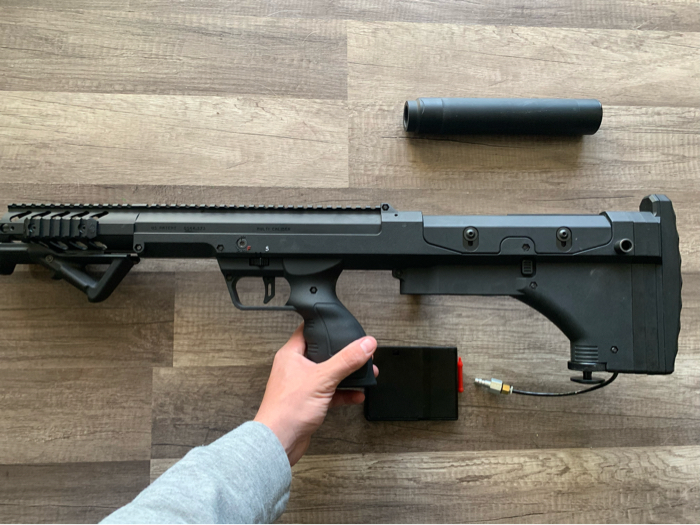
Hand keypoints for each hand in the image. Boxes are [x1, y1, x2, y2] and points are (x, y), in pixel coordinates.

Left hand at [254, 324, 377, 465]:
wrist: (280, 442)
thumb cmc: (287, 410)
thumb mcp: (322, 378)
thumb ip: (346, 360)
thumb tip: (365, 344)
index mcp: (291, 354)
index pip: (309, 331)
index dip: (325, 327)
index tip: (341, 325)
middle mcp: (295, 368)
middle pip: (323, 353)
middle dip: (344, 354)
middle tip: (361, 353)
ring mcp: (302, 385)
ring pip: (329, 374)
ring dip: (347, 374)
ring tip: (365, 373)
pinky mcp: (308, 402)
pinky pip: (331, 393)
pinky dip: (344, 393)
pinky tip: (357, 394)